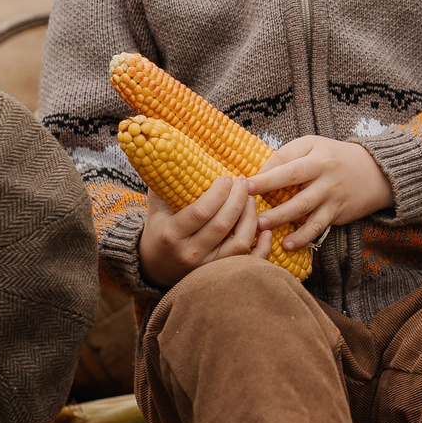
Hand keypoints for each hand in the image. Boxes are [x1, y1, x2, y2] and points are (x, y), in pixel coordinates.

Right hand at [139, 172, 261, 287]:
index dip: (219, 194)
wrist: (155, 267)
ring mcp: (206, 267)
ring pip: (239, 243)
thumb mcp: (156, 206)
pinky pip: (248, 261)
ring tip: (253, 200)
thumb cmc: (159, 229)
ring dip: (251, 219)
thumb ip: (164, 182)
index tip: (227, 178)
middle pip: (222, 225)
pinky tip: (265, 229)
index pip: (201, 212)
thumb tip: (171, 149)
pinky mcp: (221, 273)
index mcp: (171, 234)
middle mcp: (189, 253)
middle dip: (238, 200)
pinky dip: (262, 246)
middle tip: (245, 183)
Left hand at [254, 136, 395, 251]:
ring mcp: (330, 194)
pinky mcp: (336, 213)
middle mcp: (323, 173)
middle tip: (247, 204)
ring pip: (303, 207)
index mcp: (315, 155)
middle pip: (293, 181)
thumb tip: (258, 174)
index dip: (264, 173)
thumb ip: (287, 155)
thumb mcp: (314, 145)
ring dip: (281, 217)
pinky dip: (302, 237)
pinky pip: (317, 227)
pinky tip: (287, 244)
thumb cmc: (335, 157)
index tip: (243, 183)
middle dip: (268, 191)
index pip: (286, 162)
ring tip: (260, 226)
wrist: (376, 172)